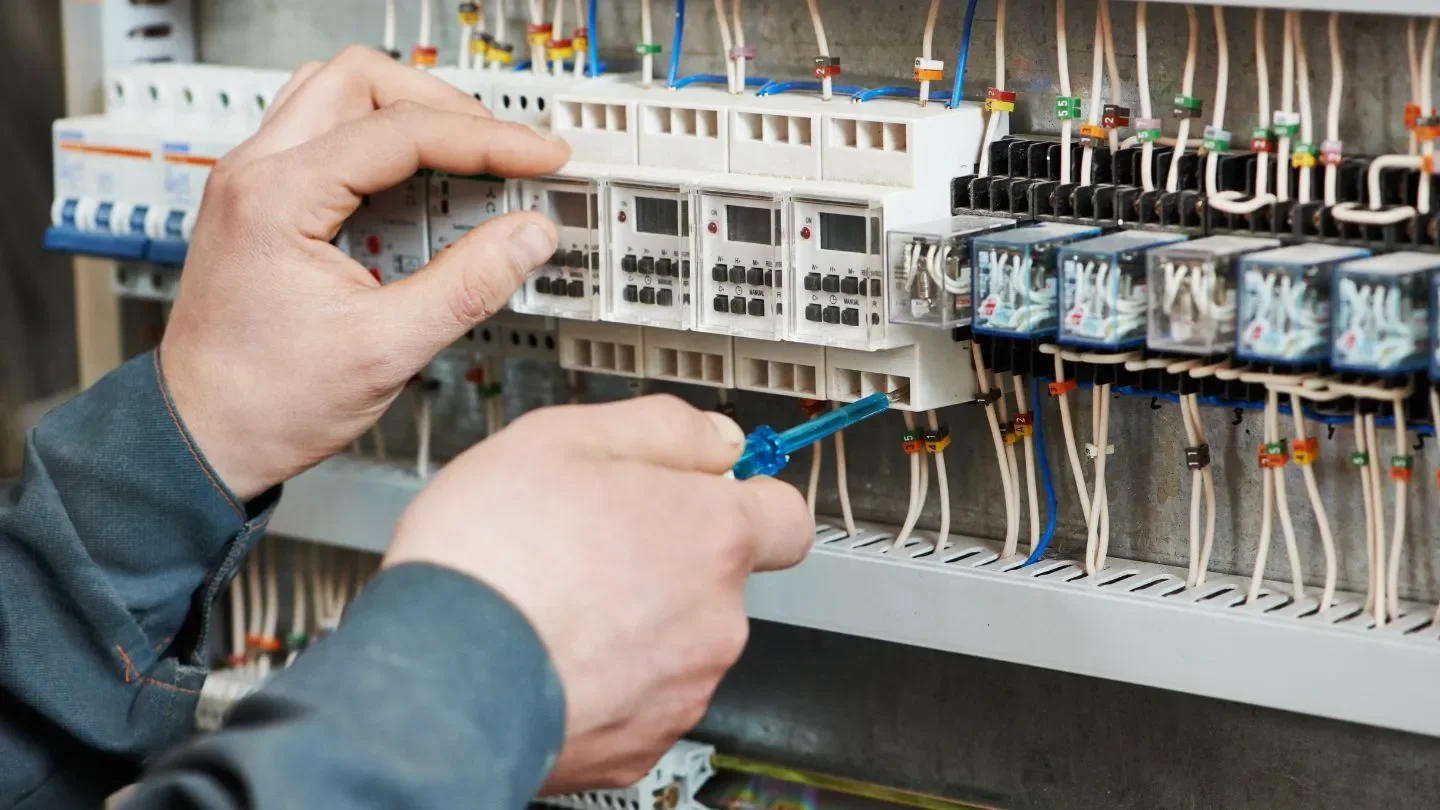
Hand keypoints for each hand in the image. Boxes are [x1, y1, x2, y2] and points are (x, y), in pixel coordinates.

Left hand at [160, 47, 569, 500]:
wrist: (205, 436)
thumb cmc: (265, 402)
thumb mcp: (386, 349)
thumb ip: (467, 285)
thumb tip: (527, 237)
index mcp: (276, 198)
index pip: (400, 131)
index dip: (486, 139)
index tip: (539, 157)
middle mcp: (255, 173)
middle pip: (362, 81)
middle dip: (444, 108)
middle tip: (501, 150)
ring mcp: (254, 182)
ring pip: (340, 96)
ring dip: (409, 117)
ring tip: (466, 162)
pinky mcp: (264, 201)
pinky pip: (328, 137)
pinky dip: (383, 147)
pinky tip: (421, 193)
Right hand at [384, 395, 813, 791]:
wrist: (436, 681)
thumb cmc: (488, 560)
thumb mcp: (564, 437)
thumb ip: (661, 429)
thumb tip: (714, 438)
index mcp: (710, 535)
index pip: (787, 516)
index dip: (748, 498)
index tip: (713, 493)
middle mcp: (714, 618)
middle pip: (719, 578)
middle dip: (668, 558)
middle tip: (592, 542)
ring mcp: (682, 688)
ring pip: (678, 639)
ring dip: (634, 618)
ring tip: (556, 600)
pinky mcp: (640, 745)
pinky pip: (639, 698)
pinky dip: (605, 677)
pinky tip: (548, 652)